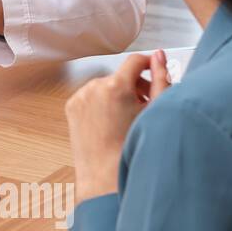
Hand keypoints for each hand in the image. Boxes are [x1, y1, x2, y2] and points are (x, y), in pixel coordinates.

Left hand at [65, 50, 169, 200]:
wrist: (105, 174)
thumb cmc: (132, 147)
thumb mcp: (154, 110)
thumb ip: (160, 79)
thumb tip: (159, 56)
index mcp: (116, 86)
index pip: (135, 60)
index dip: (149, 64)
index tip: (153, 70)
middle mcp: (94, 87)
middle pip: (120, 75)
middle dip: (135, 85)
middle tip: (145, 103)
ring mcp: (80, 96)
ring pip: (105, 86)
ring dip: (118, 94)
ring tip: (127, 116)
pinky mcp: (71, 106)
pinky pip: (90, 96)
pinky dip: (101, 103)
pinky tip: (111, 121)